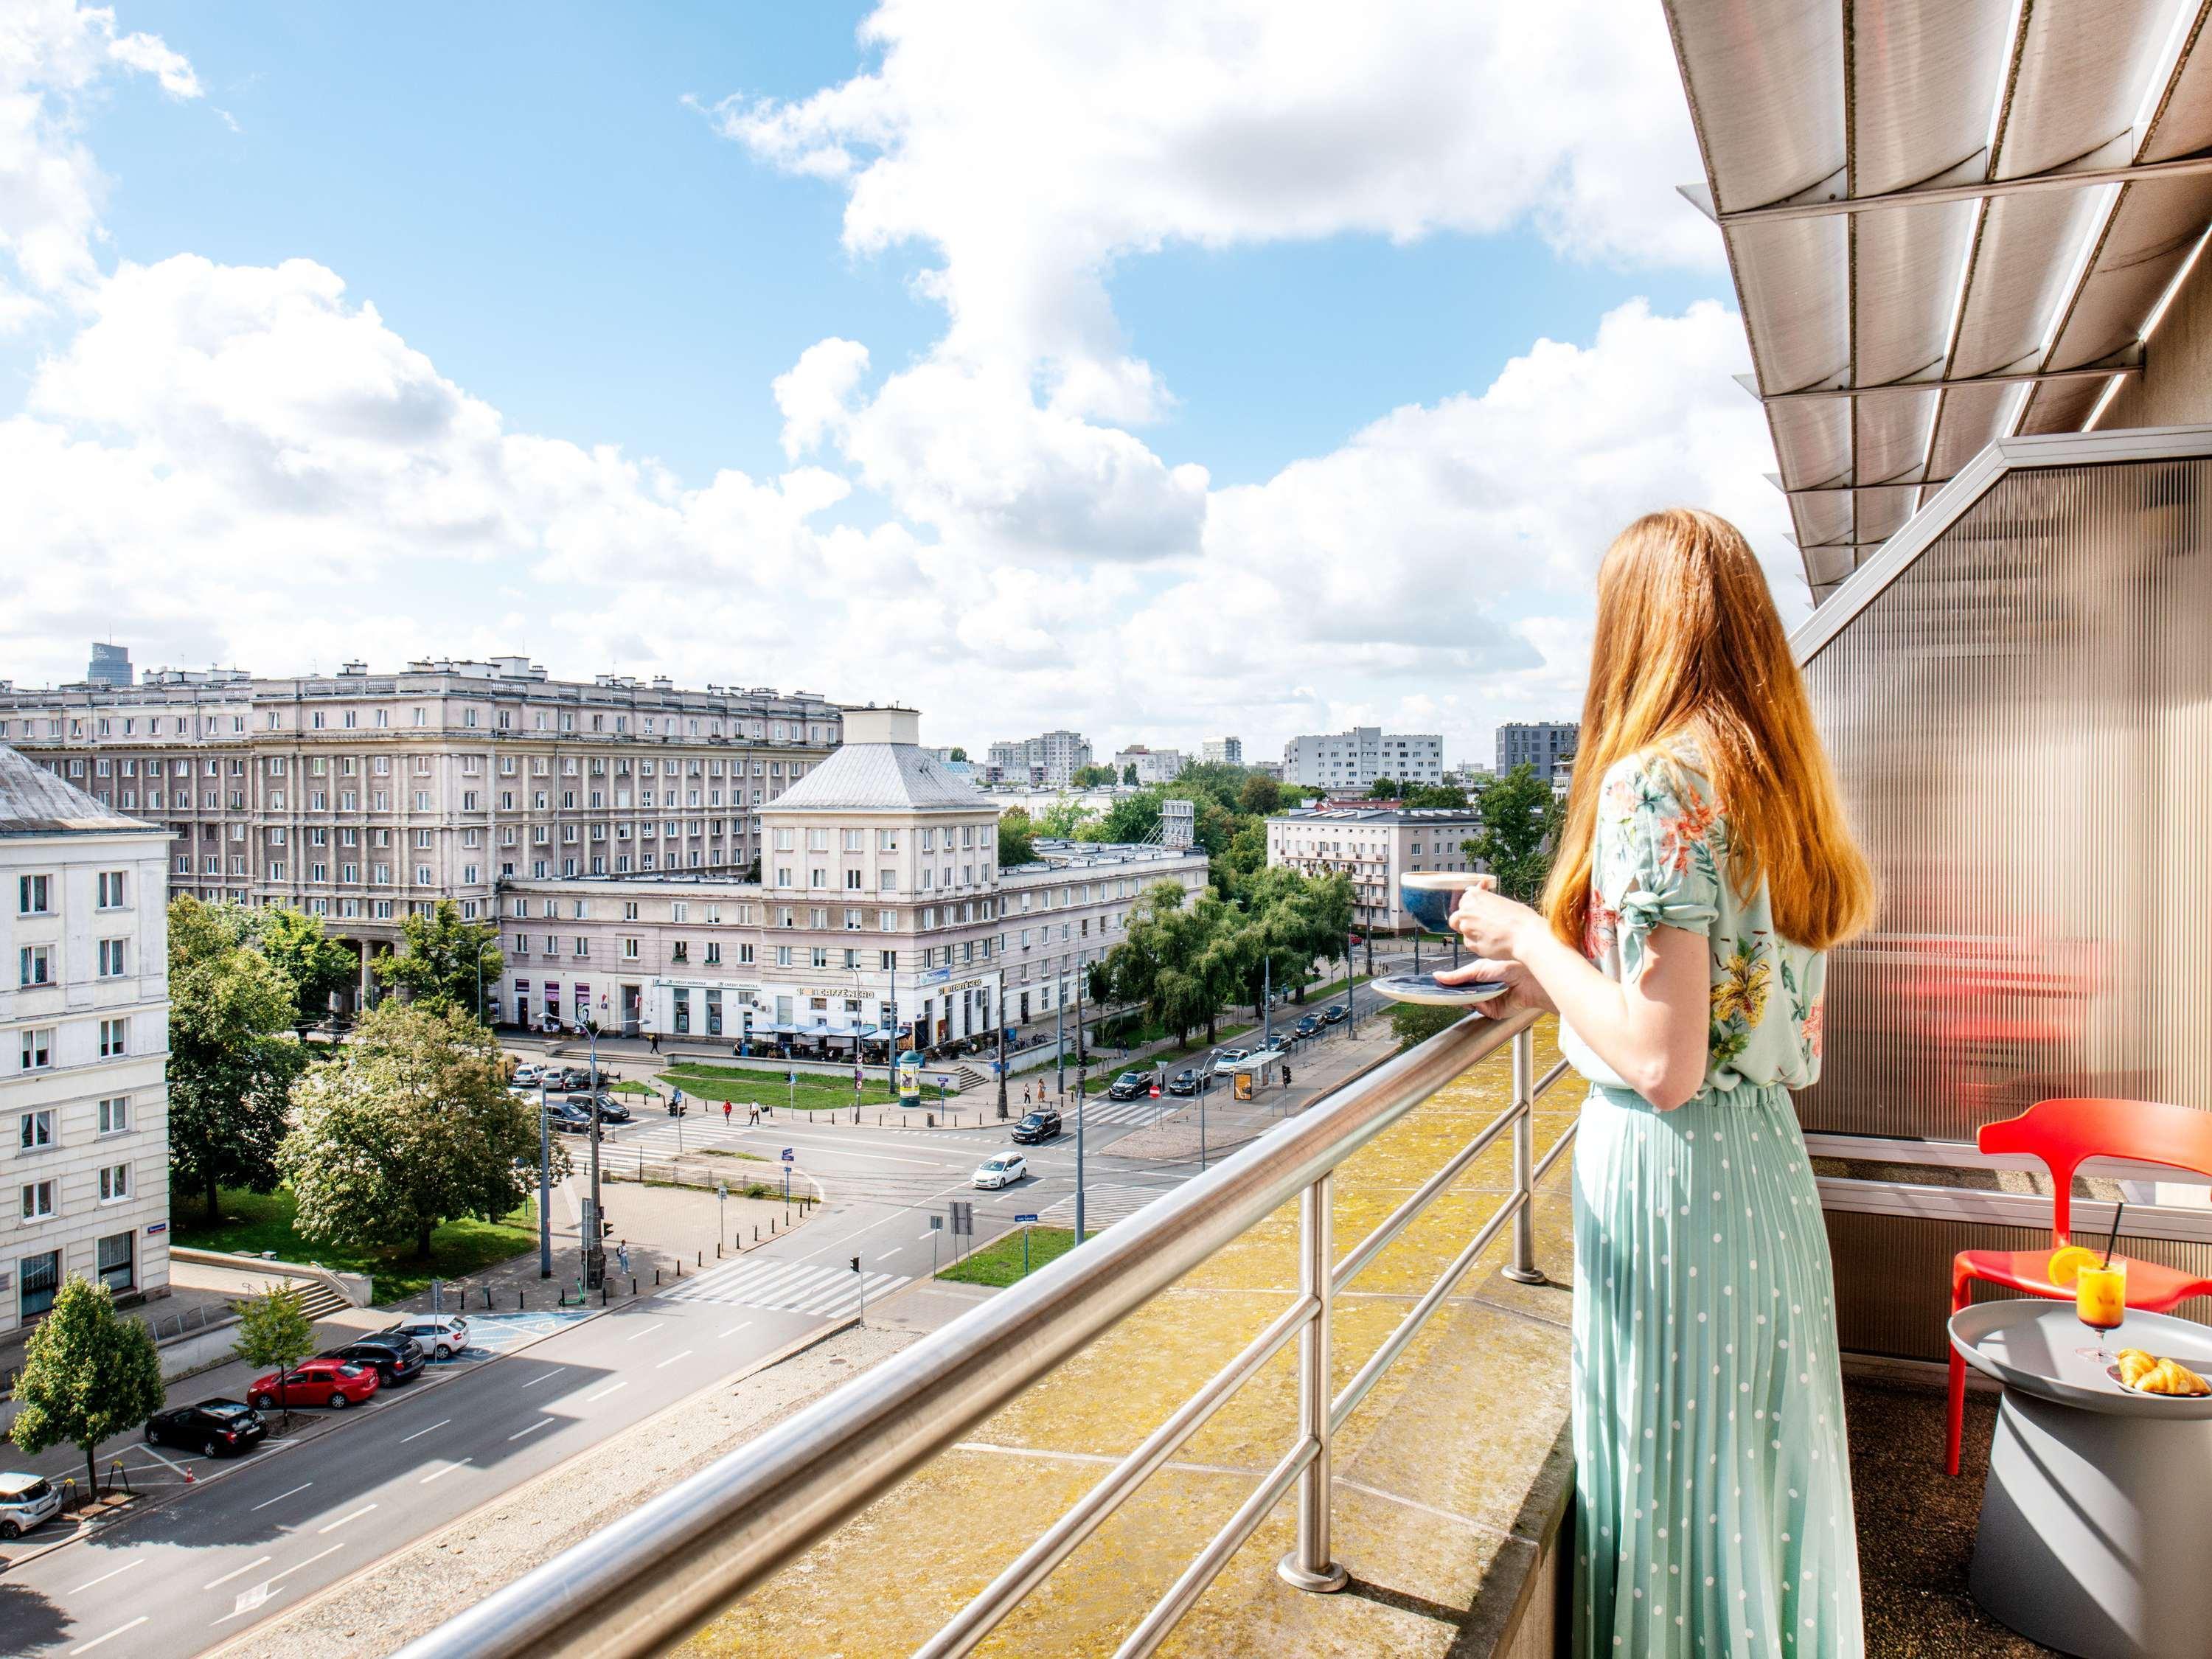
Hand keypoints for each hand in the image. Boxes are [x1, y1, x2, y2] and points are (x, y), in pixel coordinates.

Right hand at [1433, 955, 1554, 1018]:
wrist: (1528, 979)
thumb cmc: (1507, 967)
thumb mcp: (1477, 969)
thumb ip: (1458, 976)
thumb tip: (1438, 977)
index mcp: (1477, 977)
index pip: (1457, 983)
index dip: (1446, 985)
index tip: (1433, 985)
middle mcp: (1481, 990)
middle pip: (1460, 995)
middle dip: (1452, 993)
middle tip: (1439, 992)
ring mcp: (1486, 1001)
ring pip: (1468, 1003)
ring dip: (1463, 998)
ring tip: (1459, 992)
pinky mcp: (1493, 1011)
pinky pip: (1479, 1009)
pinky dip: (1476, 1004)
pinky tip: (1477, 997)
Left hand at [1447, 874, 1540, 960]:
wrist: (1526, 936)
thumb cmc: (1520, 918)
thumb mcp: (1502, 901)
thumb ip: (1486, 899)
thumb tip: (1481, 889)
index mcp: (1474, 896)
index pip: (1464, 900)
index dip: (1472, 907)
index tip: (1480, 910)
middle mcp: (1466, 910)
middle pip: (1457, 917)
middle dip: (1466, 921)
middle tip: (1483, 925)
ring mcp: (1466, 927)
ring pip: (1462, 931)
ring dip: (1472, 932)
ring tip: (1491, 935)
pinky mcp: (1470, 943)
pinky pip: (1469, 943)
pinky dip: (1477, 943)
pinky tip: (1492, 943)